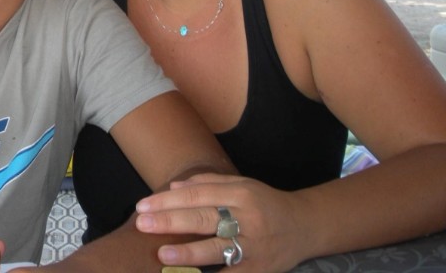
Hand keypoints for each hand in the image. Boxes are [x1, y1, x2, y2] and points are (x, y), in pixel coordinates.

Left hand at [134, 173, 307, 272]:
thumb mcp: (241, 185)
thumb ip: (207, 184)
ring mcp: (255, 246)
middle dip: (170, 221)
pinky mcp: (260, 270)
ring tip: (162, 253)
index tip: (143, 206)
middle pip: (205, 218)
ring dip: (188, 253)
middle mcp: (249, 218)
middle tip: (142, 223)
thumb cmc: (265, 203)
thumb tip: (172, 188)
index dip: (168, 200)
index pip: (198, 195)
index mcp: (241, 193)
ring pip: (218, 248)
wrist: (305, 227)